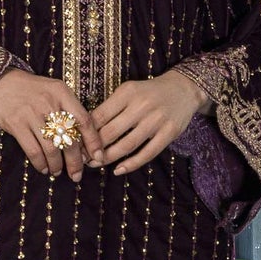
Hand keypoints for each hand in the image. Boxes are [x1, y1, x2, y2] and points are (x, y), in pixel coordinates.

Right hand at [0, 67, 105, 179]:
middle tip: (77, 175)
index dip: (93, 141)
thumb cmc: (28, 89)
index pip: (84, 120)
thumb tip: (81, 141)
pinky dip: (40, 163)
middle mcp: (49, 102)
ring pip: (52, 148)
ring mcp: (32, 113)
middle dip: (75, 161)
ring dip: (56, 165)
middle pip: (70, 138)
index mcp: (62, 93)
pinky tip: (43, 168)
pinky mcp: (16, 123)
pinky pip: (33, 150)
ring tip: (57, 172)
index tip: (97, 157)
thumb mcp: (52, 90)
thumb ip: (67, 110)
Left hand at [90, 70, 213, 175]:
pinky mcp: (169, 132)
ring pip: (127, 145)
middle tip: (83, 158)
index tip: (77, 143)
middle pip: (111, 132)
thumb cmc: (149, 93)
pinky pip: (147, 153)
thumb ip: (111, 107)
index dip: (86, 132)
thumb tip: (87, 130)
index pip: (100, 115)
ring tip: (97, 164)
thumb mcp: (129, 91)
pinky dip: (131, 164)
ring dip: (109, 158)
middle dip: (94, 148)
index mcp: (127, 92)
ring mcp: (157, 120)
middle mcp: (142, 105)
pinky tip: (119, 169)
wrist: (183, 90)